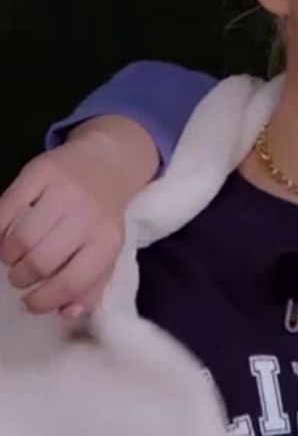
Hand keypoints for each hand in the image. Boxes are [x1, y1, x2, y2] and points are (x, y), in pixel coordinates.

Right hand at [0, 116, 157, 318]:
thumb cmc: (103, 214)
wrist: (110, 161)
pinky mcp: (41, 172)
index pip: (73, 281)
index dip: (44, 300)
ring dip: (7, 256)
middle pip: (39, 262)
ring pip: (19, 239)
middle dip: (21, 278)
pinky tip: (3, 234)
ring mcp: (64, 192)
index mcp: (108, 240)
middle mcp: (88, 216)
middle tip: (21, 275)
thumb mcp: (108, 248)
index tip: (30, 303)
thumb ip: (92, 285)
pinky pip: (5, 208)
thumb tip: (66, 314)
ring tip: (13, 255)